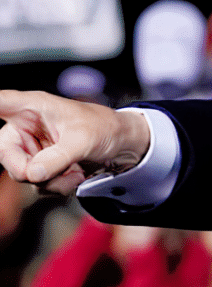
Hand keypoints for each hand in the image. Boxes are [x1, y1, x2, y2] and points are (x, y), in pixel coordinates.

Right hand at [0, 90, 149, 194]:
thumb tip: (33, 174)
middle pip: (5, 152)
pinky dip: (58, 185)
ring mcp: (33, 148)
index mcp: (32, 107)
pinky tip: (76, 176)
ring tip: (74, 172)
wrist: (124, 146)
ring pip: (23, 174)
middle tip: (43, 175)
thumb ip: (57, 157)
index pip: (0, 102)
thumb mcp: (84, 140)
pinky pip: (39, 184)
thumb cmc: (105, 128)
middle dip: (26, 169)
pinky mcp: (43, 166)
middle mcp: (27, 127)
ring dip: (50, 180)